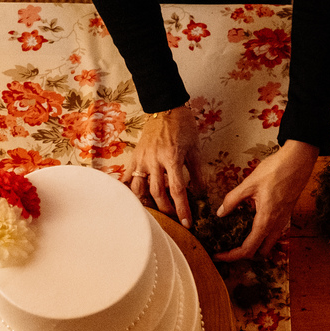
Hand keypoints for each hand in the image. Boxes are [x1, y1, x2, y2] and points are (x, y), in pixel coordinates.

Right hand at [126, 104, 203, 226]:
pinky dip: (129, 190)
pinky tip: (133, 200)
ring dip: (146, 203)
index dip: (182, 208)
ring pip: (139, 188)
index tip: (187, 222)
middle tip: (173, 217)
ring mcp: (142, 159)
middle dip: (166, 209)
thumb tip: (201, 193)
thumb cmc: (183, 126)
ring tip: (154, 211)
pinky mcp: (134, 157)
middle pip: (157, 193)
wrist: (165, 107)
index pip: (177, 190)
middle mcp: (154, 160)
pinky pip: (128, 177)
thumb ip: (197, 173)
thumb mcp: (195, 149)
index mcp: (172, 158)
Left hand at [214, 139, 318, 261]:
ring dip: (254, 246)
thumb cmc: (276, 170)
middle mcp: (276, 226)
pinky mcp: (286, 215)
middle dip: (243, 254)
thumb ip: (232, 200)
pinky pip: (273, 233)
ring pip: (268, 244)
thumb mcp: (249, 184)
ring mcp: (283, 221)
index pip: (248, 249)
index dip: (231, 256)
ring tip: (236, 237)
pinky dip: (261, 236)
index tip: (218, 255)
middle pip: (259, 252)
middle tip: (227, 247)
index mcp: (265, 221)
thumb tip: (221, 213)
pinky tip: (250, 223)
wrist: (299, 161)